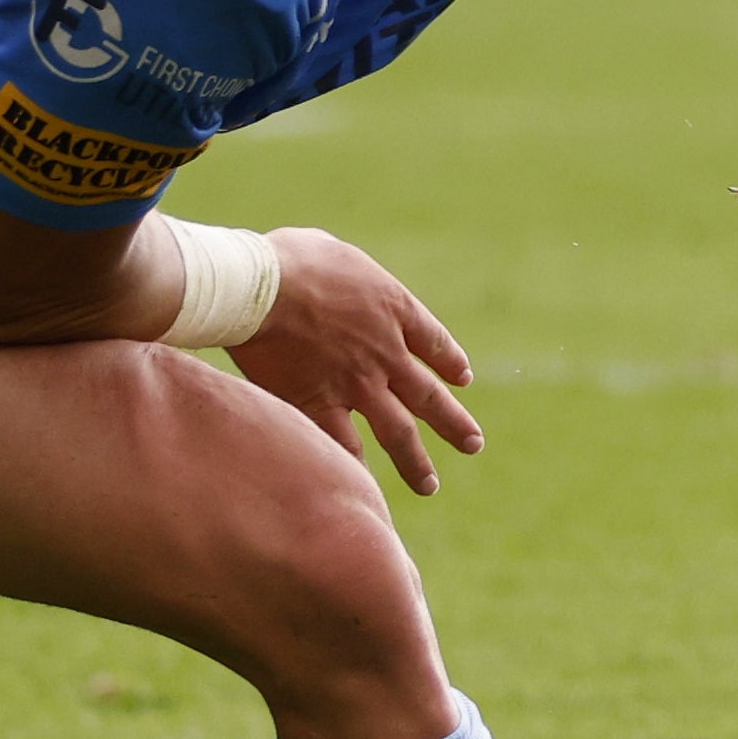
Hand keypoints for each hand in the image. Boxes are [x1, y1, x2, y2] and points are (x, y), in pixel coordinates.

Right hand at [232, 227, 482, 498]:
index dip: (449, 362)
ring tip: (429, 485)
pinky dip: (353, 466)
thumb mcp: (334, 252)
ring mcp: (357, 384)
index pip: (434, 343)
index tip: (462, 381)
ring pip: (397, 431)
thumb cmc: (291, 259)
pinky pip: (343, 444)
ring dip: (415, 461)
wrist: (264, 289)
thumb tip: (333, 274)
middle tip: (473, 444)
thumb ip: (344, 276)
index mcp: (395, 310)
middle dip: (453, 423)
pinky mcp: (319, 404)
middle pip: (428, 396)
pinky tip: (361, 486)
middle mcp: (386, 353)